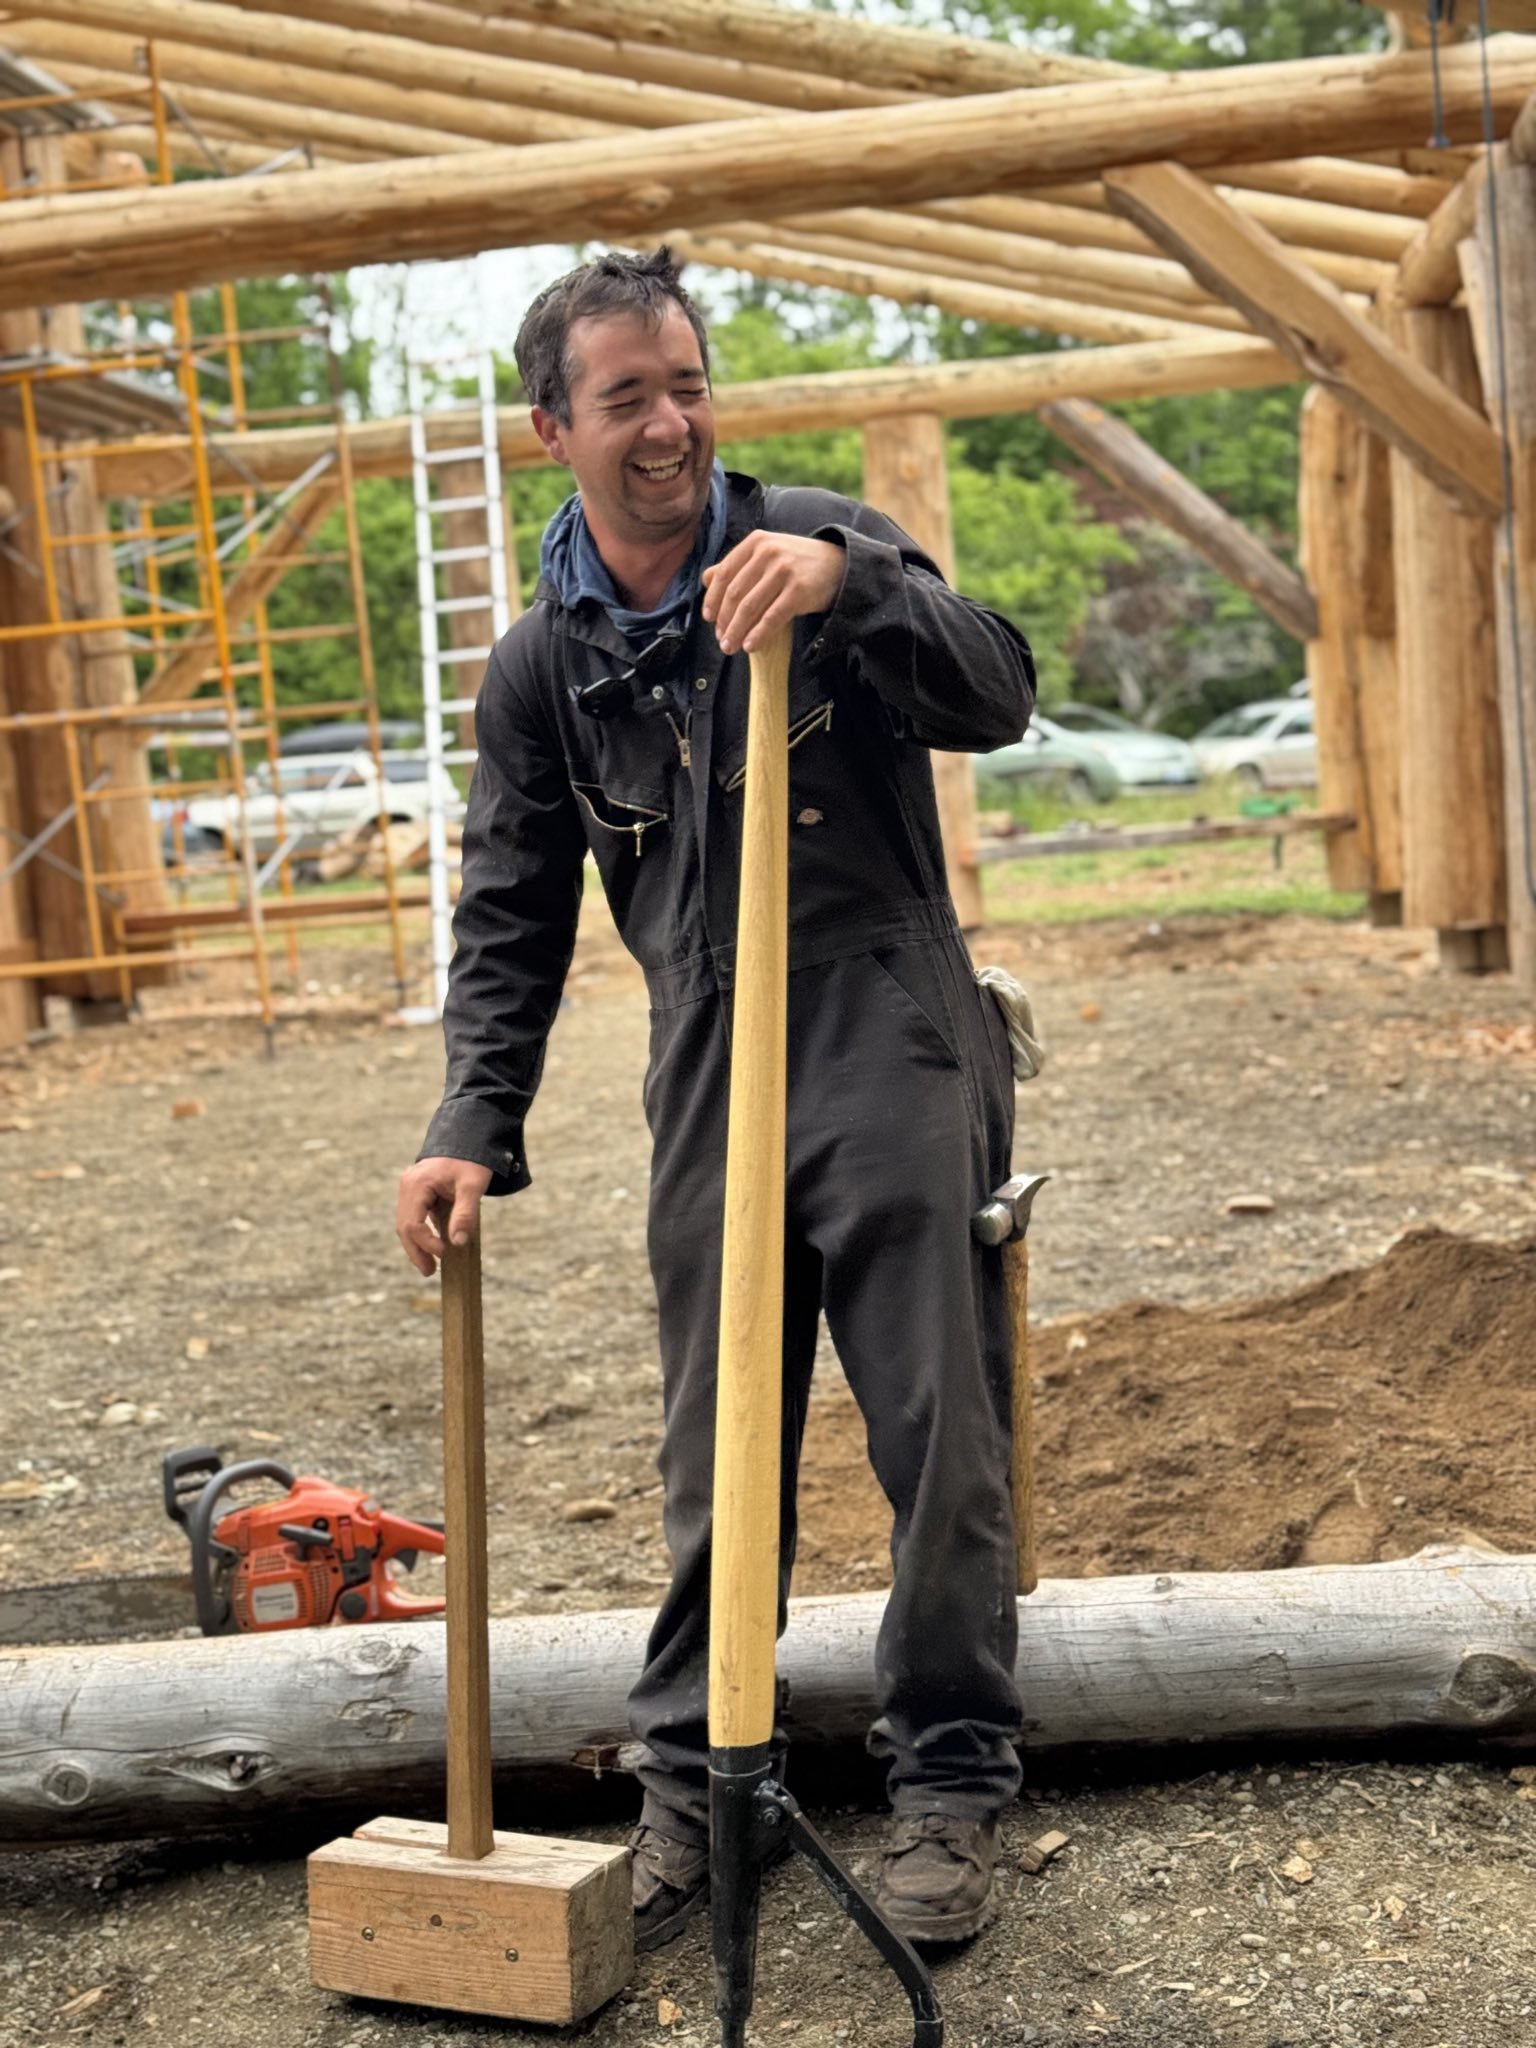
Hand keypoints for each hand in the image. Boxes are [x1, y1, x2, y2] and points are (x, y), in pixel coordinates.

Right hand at [396, 1155, 491, 1275]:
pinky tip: (432, 1249)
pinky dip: (420, 1234)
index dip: (426, 1243)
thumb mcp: (473, 1186)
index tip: (445, 1253)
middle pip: (404, 1226)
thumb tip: (458, 1243)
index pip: (413, 1223)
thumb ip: (465, 1214)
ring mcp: (409, 1189)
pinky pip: (412, 1218)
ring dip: (416, 1246)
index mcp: (417, 1183)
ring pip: (405, 1224)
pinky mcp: (415, 1193)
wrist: (469, 1138)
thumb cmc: (472, 1161)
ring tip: (430, 1267)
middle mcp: (407, 1186)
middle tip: (430, 1272)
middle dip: (416, 1251)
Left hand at [701, 531, 844, 655]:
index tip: (709, 619)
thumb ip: (737, 564)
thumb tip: (706, 578)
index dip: (713, 599)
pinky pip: (771, 617)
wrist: (838, 565)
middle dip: (724, 621)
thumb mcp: (766, 554)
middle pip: (735, 593)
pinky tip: (750, 646)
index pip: (724, 573)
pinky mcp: (799, 590)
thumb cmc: (796, 562)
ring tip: (731, 647)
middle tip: (721, 640)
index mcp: (755, 542)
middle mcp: (768, 553)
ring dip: (737, 631)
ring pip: (750, 607)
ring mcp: (784, 570)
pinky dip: (758, 634)